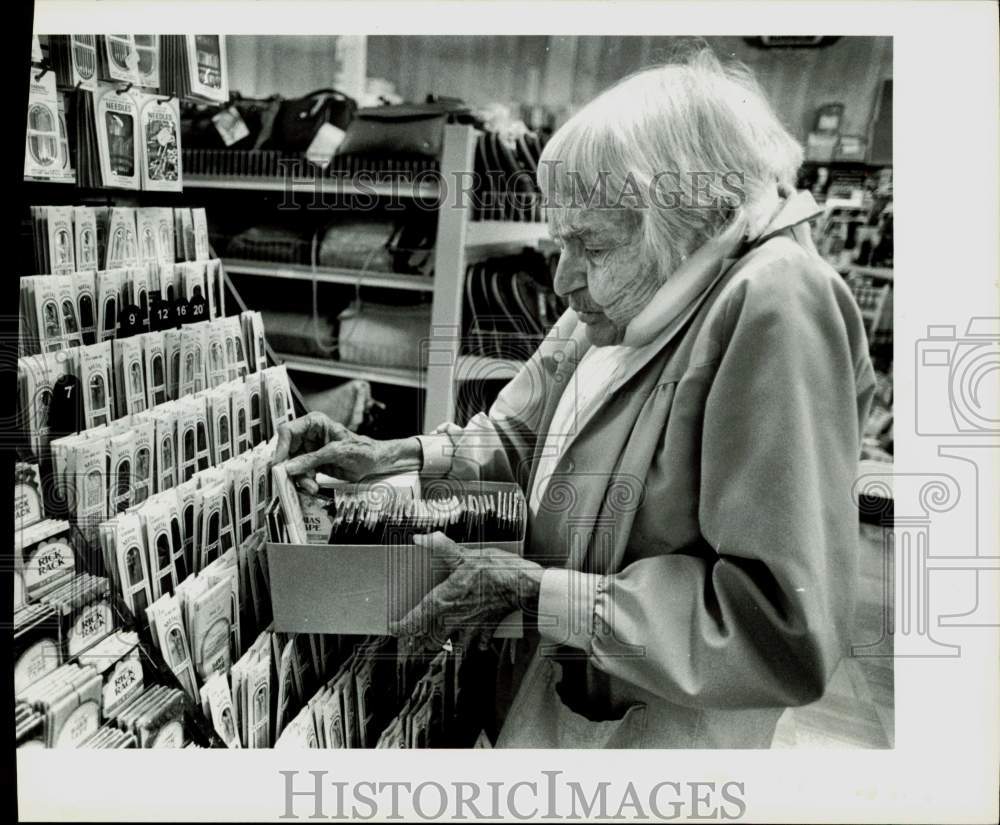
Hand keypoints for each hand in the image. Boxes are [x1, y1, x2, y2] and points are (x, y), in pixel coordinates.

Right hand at [273, 411, 418, 491]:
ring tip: (311, 486)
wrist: (375, 462)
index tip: (280, 464)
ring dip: (299, 478)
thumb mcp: (336, 452)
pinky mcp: (313, 464)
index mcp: (314, 423)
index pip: (287, 431)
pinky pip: (301, 474)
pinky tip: (312, 486)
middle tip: (291, 480)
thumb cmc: (362, 449)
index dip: (280, 448)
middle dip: (290, 467)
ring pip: (292, 465)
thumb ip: (311, 459)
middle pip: (287, 451)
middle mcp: (308, 435)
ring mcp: (309, 451)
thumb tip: (289, 467)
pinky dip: (305, 482)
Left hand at [389, 532, 542, 652]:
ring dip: (444, 645)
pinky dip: (474, 644)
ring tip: (438, 643)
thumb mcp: (465, 554)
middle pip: (430, 640)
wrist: (523, 587)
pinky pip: (478, 643)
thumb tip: (421, 538)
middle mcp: (454, 619)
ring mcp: (471, 627)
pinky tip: (474, 642)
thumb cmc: (494, 571)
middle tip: (413, 639)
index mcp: (443, 601)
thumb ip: (440, 546)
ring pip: (451, 647)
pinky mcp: (488, 628)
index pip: (415, 621)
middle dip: (420, 642)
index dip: (401, 628)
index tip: (394, 628)